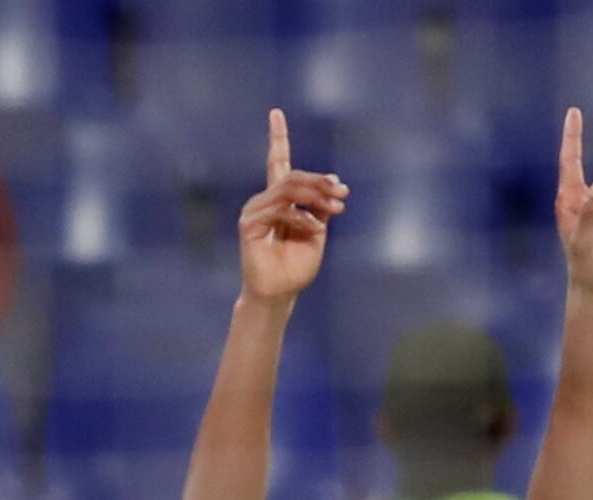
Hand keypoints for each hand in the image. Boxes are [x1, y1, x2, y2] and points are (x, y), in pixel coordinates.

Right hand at [239, 108, 345, 303]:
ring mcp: (255, 211)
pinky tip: (316, 230)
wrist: (279, 294)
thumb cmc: (296, 267)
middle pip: (292, 175)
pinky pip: (281, 211)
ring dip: (316, 197)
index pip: (277, 161)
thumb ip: (321, 209)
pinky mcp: (249, 224)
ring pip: (288, 190)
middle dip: (320, 181)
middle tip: (343, 192)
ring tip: (337, 208)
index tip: (275, 113)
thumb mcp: (316, 233)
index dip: (277, 137)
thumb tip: (334, 185)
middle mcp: (265, 200)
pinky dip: (303, 219)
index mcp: (280, 199)